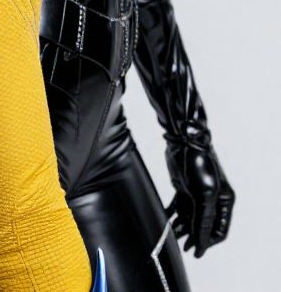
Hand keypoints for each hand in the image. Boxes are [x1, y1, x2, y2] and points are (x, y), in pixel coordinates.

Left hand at [165, 138, 234, 256]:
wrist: (182, 140)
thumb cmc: (198, 163)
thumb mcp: (204, 194)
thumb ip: (202, 218)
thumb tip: (200, 240)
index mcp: (224, 201)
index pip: (218, 230)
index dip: (207, 241)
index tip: (196, 251)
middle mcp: (212, 199)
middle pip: (203, 225)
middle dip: (194, 236)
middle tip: (184, 248)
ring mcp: (197, 193)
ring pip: (189, 216)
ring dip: (181, 227)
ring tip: (172, 236)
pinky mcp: (183, 186)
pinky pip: (179, 206)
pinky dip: (173, 214)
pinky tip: (165, 221)